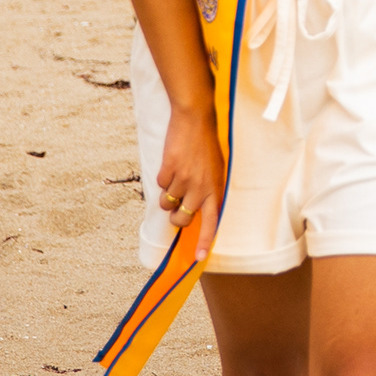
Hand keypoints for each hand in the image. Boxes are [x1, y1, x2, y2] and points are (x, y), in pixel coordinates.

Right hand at [152, 102, 226, 242]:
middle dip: (175, 218)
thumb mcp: (216, 169)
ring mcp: (184, 179)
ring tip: (176, 176)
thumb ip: (207, 190)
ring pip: (166, 202)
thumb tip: (195, 209)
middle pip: (181, 218)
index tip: (198, 258)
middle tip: (176, 209)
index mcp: (215, 188)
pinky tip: (172, 164)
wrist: (195, 117)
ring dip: (167, 195)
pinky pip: (160, 184)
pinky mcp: (169, 169)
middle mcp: (200, 187)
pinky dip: (163, 178)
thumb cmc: (207, 143)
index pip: (211, 222)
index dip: (204, 241)